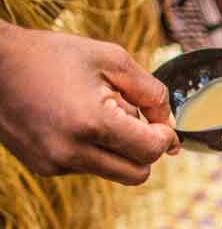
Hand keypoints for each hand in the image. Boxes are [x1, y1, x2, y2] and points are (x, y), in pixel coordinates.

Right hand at [0, 24, 178, 184]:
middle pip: (137, 173)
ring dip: (119, 149)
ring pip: (114, 172)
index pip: (150, 151)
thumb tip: (171, 127)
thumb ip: (150, 92)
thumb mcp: (111, 60)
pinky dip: (94, 150)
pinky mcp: (43, 168)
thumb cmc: (53, 56)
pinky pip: (88, 167)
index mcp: (91, 123)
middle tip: (134, 121)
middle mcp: (71, 151)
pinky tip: (76, 122)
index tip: (160, 124)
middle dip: (145, 150)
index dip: (164, 138)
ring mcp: (55, 163)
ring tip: (98, 114)